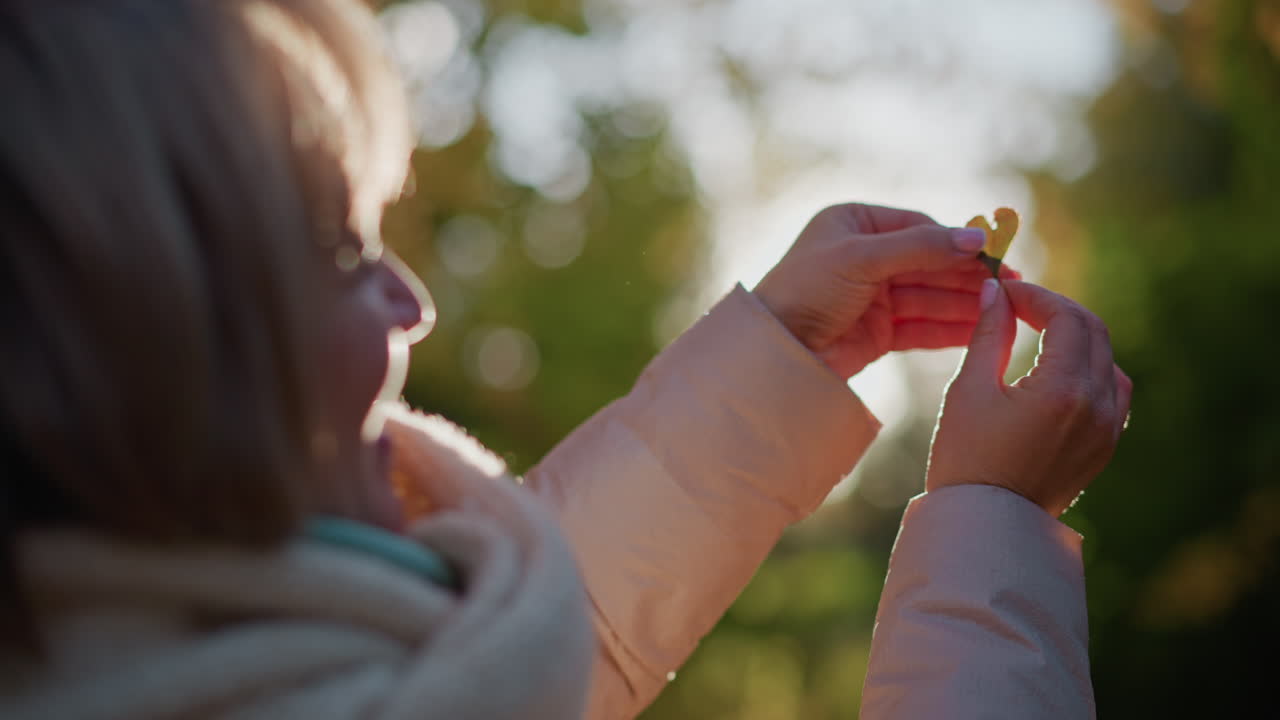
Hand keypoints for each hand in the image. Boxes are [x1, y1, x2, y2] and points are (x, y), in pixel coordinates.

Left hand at [753, 203, 1017, 378]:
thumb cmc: (803, 291)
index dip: (958, 242)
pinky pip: (920, 326)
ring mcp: (871, 296)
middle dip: (969, 277)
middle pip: (929, 264)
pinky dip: (948, 329)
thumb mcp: (860, 260)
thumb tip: (976, 236)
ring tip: (1006, 312)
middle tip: (1014, 286)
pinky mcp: (876, 332)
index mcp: (853, 224)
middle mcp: (864, 257)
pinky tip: (981, 332)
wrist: (773, 351)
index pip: (919, 228)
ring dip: (966, 304)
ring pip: (929, 297)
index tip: (997, 254)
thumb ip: (920, 248)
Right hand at [926, 279, 1132, 516]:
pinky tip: (1060, 370)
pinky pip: (1113, 390)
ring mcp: (1107, 428)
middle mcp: (1096, 406)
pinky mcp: (1106, 445)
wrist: (986, 525)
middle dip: (1056, 309)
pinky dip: (1091, 368)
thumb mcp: (968, 391)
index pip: (1065, 317)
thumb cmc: (965, 459)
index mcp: (1063, 390)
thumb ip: (987, 335)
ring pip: (1107, 358)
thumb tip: (994, 291)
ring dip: (1077, 336)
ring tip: (1039, 333)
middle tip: (1019, 305)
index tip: (1004, 292)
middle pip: (1093, 330)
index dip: (1035, 296)